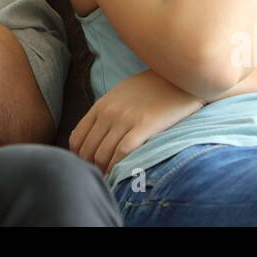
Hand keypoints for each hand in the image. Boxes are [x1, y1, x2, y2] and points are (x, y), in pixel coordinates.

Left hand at [69, 69, 206, 175]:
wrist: (179, 75)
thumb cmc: (151, 87)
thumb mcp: (121, 94)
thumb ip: (106, 111)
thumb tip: (95, 133)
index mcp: (101, 106)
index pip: (77, 138)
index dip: (78, 157)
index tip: (87, 167)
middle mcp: (109, 113)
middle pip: (88, 150)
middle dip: (90, 167)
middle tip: (99, 178)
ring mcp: (125, 119)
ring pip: (102, 154)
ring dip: (104, 171)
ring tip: (110, 180)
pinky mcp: (144, 126)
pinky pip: (123, 152)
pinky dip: (118, 167)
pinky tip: (122, 175)